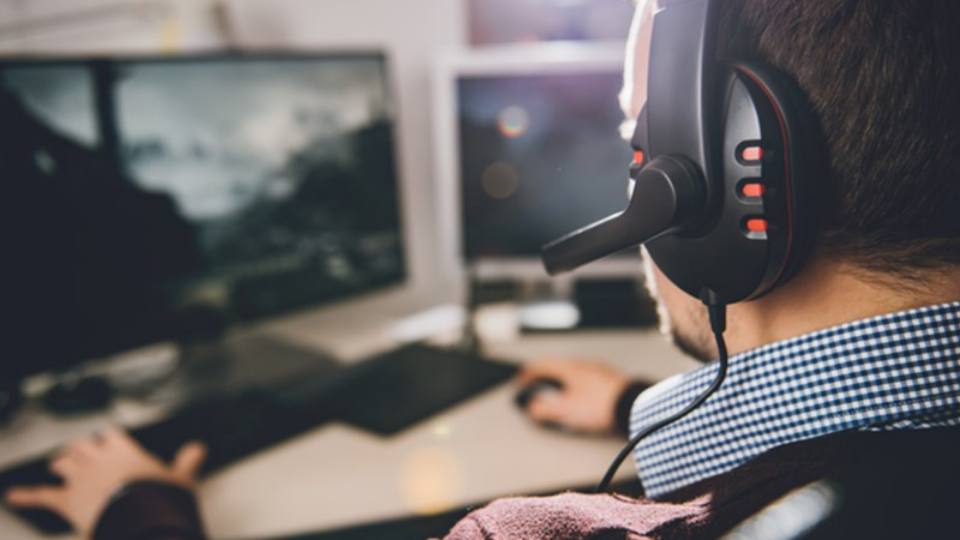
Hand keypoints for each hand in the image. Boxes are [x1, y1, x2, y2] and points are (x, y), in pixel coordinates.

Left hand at [5, 428, 205, 537]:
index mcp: (126, 452)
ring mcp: (80, 479)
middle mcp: (100, 460)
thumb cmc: (158, 499)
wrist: (138, 520)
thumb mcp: (181, 478)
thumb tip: (198, 449)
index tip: (110, 440)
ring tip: (59, 465)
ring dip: (61, 463)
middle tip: (81, 451)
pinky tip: (15, 495)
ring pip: (64, 462)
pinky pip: (42, 495)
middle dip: (81, 447)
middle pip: (83, 444)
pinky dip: (27, 495)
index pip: (112, 435)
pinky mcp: (66, 500)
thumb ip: (188, 462)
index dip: (109, 438)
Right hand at [516, 360, 632, 434]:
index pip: (542, 366)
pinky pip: (585, 379)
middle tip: (536, 387)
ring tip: (556, 395)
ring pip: (572, 373)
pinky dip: (575, 386)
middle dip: (544, 378)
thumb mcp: (565, 410)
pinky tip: (579, 398)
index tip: (521, 381)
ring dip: (560, 382)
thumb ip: (544, 409)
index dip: (528, 374)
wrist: (631, 405)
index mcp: (569, 368)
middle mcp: (583, 365)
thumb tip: (531, 408)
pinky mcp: (608, 380)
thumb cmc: (600, 405)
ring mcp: (597, 370)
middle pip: (557, 367)